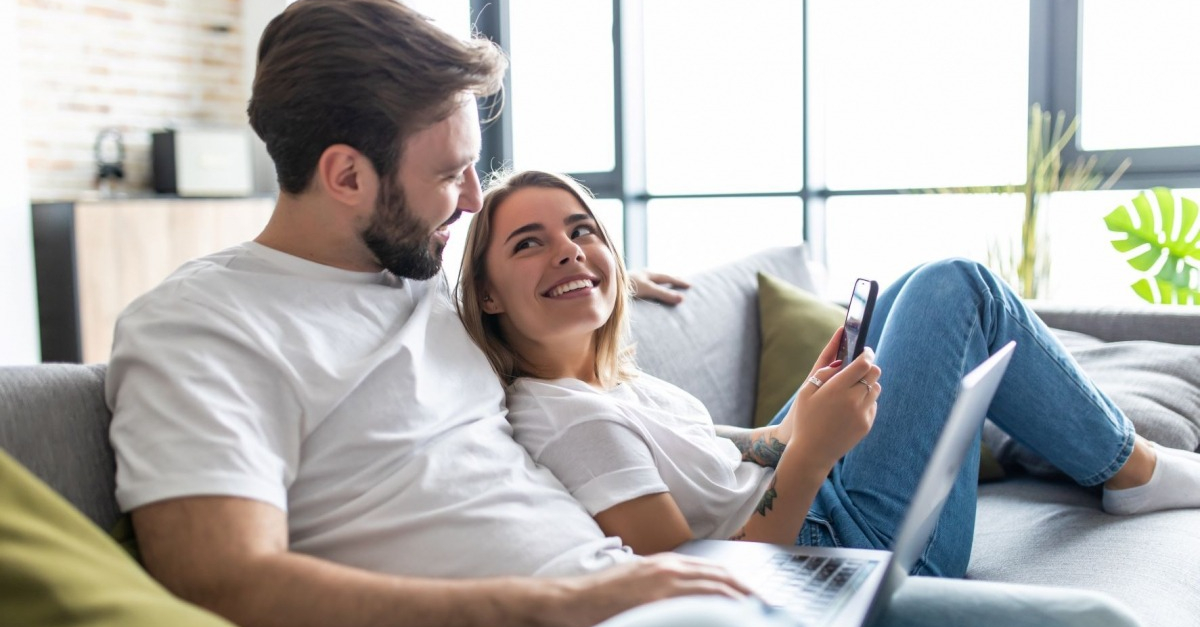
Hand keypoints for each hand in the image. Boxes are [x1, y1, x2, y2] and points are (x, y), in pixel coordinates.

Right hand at [541, 554, 751, 626]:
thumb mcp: (637, 585)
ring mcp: (663, 581)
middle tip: (766, 606)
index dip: (736, 583)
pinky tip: (732, 614)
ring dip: (739, 597)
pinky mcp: (656, 597)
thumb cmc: (600, 598)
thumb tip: (683, 599)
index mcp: (665, 564)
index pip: (712, 571)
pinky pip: (697, 599)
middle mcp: (668, 568)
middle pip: (719, 576)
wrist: (569, 601)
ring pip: (714, 586)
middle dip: (746, 591)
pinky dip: (718, 604)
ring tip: (758, 610)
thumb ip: (661, 588)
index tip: (753, 597)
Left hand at [629, 270, 690, 305]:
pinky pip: (642, 287)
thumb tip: (683, 299)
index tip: (690, 286)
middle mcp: (641, 275)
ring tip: (664, 285)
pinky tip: (645, 291)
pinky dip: (649, 289)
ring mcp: (633, 281)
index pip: (667, 278)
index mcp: (648, 274)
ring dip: (659, 284)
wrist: (608, 287)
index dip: (679, 282)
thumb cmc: (627, 286)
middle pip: (659, 277)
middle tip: (679, 279)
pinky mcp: (626, 288)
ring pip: (650, 281)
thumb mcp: (649, 289)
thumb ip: (664, 294)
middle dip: (670, 279)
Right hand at [778, 327, 880, 470]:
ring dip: (868, 383)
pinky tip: (852, 406)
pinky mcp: (866, 424)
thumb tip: (840, 363)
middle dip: (869, 367)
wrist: (813, 452)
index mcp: (837, 389)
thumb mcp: (805, 393)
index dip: (867, 354)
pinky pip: (873, 405)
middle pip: (874, 374)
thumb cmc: (805, 420)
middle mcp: (853, 400)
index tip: (865, 351)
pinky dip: (867, 400)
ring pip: (876, 388)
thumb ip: (822, 374)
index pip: (863, 364)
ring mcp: (862, 413)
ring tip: (855, 388)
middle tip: (861, 367)